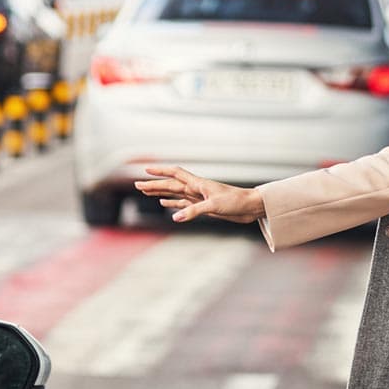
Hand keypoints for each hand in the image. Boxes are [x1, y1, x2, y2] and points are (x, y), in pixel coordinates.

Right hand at [135, 166, 264, 224]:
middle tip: (137, 185)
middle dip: (154, 185)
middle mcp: (196, 188)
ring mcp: (199, 197)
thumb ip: (193, 211)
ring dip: (160, 192)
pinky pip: (183, 204)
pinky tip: (164, 203)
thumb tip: (174, 218)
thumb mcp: (214, 206)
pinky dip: (173, 203)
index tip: (146, 170)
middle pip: (171, 185)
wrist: (250, 207)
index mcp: (198, 183)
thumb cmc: (236, 202)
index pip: (175, 174)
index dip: (161, 172)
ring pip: (175, 193)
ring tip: (146, 192)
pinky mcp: (203, 207)